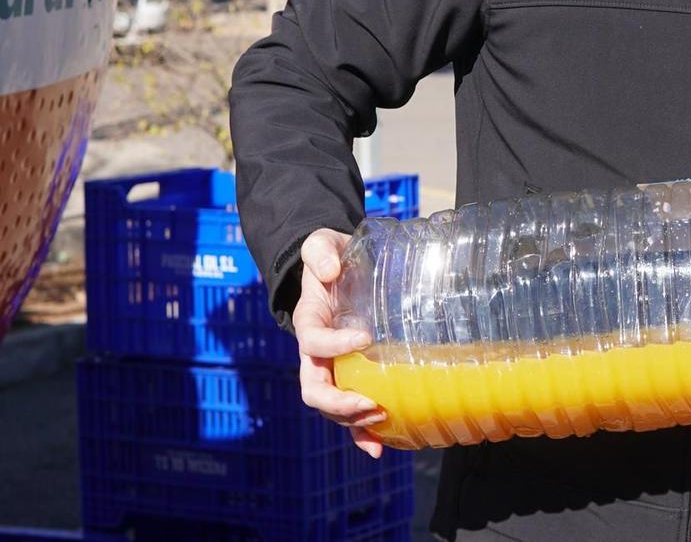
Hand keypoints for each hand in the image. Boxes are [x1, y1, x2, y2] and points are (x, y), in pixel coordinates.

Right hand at [292, 228, 384, 456]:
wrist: (334, 271)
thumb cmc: (329, 259)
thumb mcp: (320, 244)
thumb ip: (319, 250)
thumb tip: (328, 268)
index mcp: (309, 322)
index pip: (312, 342)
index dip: (333, 345)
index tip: (364, 338)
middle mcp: (314, 352)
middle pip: (314, 388)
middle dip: (339, 401)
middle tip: (371, 401)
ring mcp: (330, 368)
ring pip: (331, 406)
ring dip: (352, 420)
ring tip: (381, 420)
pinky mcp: (349, 375)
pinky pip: (350, 410)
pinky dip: (360, 431)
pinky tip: (378, 446)